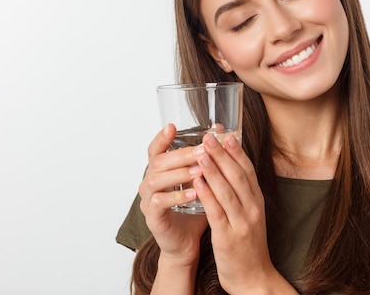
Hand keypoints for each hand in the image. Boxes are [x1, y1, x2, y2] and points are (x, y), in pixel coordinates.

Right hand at [138, 124, 208, 265]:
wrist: (188, 243)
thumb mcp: (202, 180)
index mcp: (160, 172)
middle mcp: (149, 183)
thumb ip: (207, 159)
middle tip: (202, 150)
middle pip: (158, 161)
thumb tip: (221, 132)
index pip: (155, 150)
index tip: (172, 127)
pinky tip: (193, 194)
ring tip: (199, 170)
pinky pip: (159, 202)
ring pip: (156, 179)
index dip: (161, 138)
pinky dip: (176, 196)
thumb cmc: (195, 210)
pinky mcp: (152, 217)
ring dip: (179, 173)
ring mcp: (148, 200)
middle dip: (181, 154)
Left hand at [193, 133, 277, 292]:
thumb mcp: (250, 216)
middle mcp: (252, 209)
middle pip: (237, 175)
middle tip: (209, 135)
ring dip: (213, 169)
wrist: (254, 279)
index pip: (247, 170)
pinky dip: (207, 194)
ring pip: (227, 190)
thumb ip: (242, 194)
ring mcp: (242, 222)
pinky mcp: (228, 237)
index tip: (225, 133)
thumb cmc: (248, 247)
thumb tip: (229, 170)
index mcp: (257, 201)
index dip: (236, 151)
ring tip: (201, 152)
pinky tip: (197, 181)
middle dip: (222, 153)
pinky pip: (216, 211)